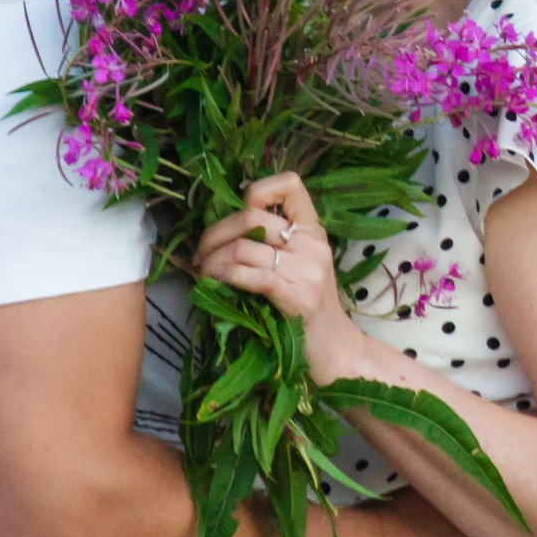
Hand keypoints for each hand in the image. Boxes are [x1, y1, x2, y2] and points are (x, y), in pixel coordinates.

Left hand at [195, 172, 365, 382]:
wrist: (335, 351)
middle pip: (250, 217)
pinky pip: (251, 275)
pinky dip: (223, 276)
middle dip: (213, 234)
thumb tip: (224, 229)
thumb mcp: (299, 266)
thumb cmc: (309, 310)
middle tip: (201, 256)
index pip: (289, 184)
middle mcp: (313, 244)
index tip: (236, 219)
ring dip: (212, 261)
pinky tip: (214, 283)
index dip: (256, 190)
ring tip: (204, 274)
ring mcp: (308, 270)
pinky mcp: (297, 298)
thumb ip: (274, 244)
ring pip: (243, 247)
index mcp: (314, 230)